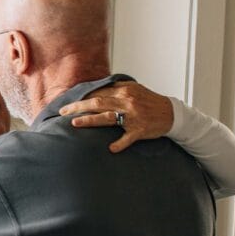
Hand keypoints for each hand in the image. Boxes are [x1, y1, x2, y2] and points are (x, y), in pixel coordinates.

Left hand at [58, 81, 172, 152]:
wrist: (172, 113)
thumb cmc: (149, 101)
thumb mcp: (134, 89)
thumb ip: (116, 87)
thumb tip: (97, 86)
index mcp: (124, 91)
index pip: (98, 93)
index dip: (81, 97)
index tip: (67, 102)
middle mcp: (127, 102)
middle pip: (97, 103)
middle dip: (78, 107)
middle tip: (62, 111)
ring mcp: (133, 117)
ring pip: (107, 118)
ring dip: (90, 121)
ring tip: (74, 124)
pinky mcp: (140, 130)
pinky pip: (127, 138)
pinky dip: (119, 144)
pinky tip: (111, 149)